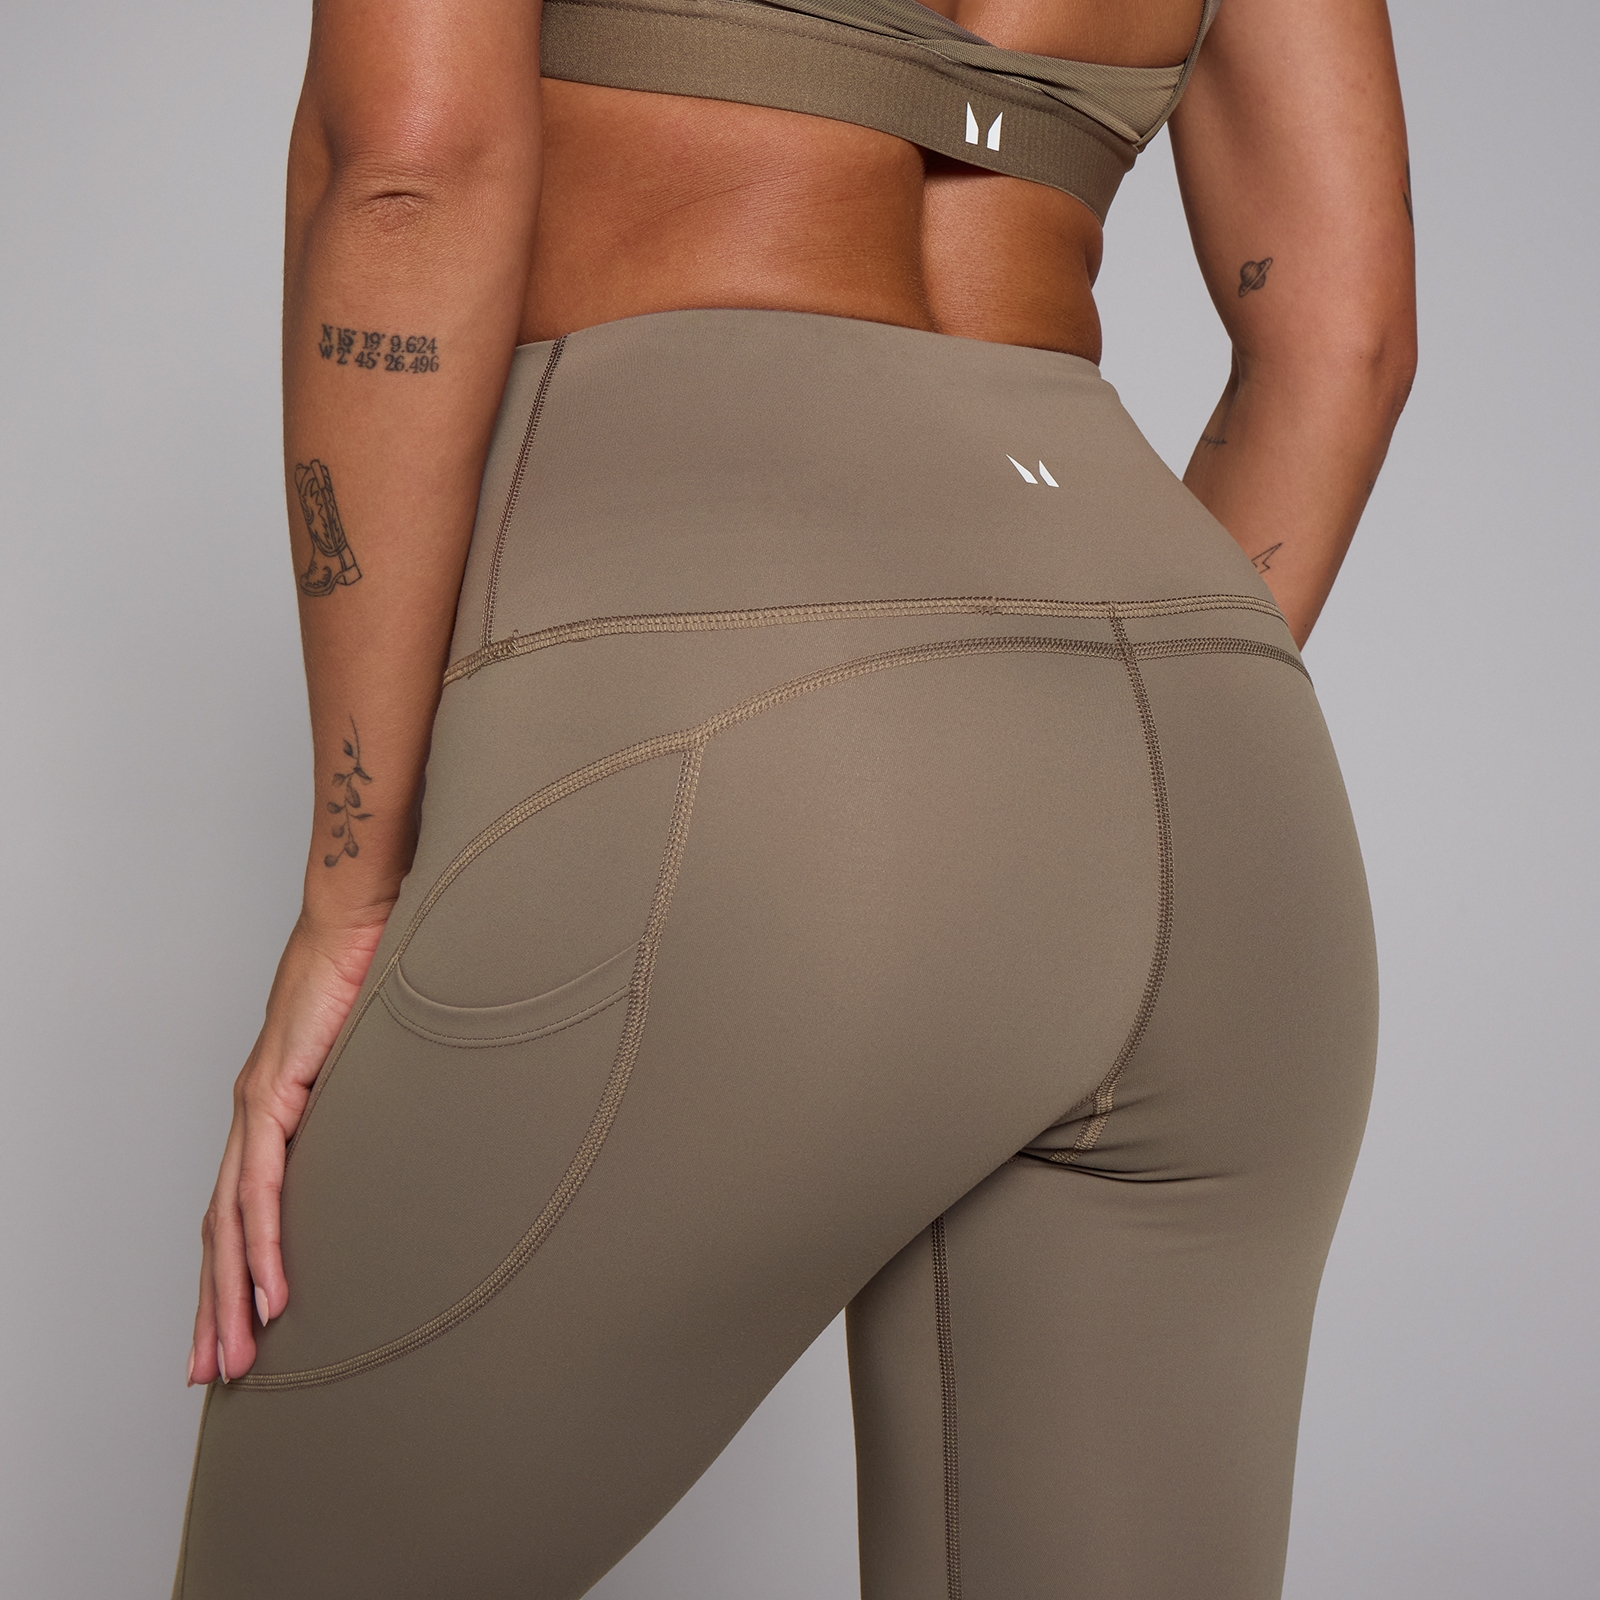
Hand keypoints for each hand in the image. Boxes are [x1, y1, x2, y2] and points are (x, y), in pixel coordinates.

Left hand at [188, 909, 389, 1384]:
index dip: (230, 1273)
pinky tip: (272, 1293)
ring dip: (232, 1296)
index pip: (236, 1211)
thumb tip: (403, 1135)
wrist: (358, 921)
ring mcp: (254, 1106)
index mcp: (270, 1111)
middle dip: (216, 1308)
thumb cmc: (371, 975)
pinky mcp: (272, 1095)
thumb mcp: (372, 1060)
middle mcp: (249, 1116)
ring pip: (229, 1224)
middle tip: (216, 1372)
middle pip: (219, 1233)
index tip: (234, 1329)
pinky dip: (262, 1245)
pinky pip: (261, 1187)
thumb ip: (370, 1100)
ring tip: (239, 1354)